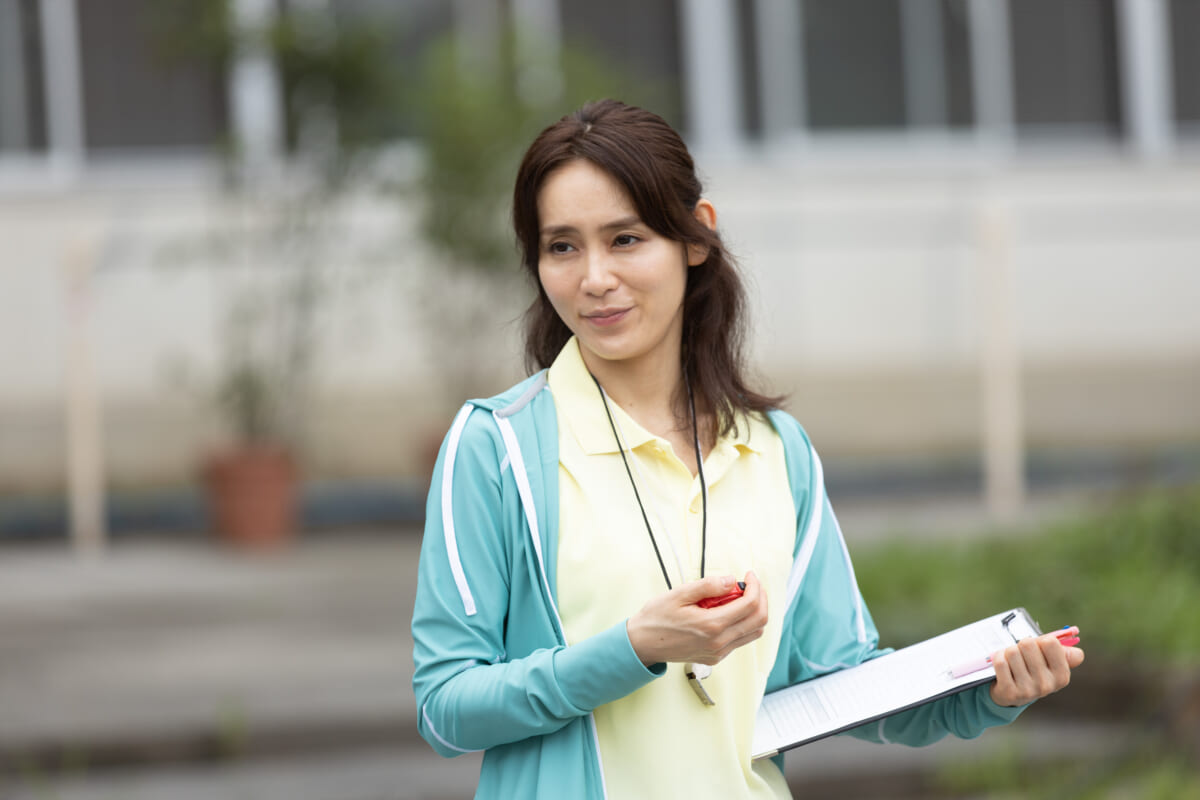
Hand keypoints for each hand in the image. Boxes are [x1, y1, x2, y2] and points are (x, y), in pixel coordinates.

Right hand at [627, 572, 767, 666]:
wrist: (642, 644)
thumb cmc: (657, 618)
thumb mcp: (679, 594)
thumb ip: (708, 586)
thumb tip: (731, 580)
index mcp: (711, 626)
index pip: (750, 605)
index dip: (755, 586)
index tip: (749, 575)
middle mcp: (719, 642)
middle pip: (759, 620)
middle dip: (761, 598)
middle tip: (751, 584)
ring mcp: (719, 652)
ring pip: (754, 632)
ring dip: (754, 611)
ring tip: (741, 596)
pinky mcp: (716, 657)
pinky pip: (740, 639)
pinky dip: (743, 622)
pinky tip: (729, 610)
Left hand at [989, 631, 1084, 706]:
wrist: (1011, 694)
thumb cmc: (1031, 671)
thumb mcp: (1049, 663)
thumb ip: (1063, 654)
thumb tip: (1078, 654)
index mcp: (1062, 676)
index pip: (1050, 642)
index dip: (1040, 641)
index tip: (1037, 649)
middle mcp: (1047, 685)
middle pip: (1028, 644)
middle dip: (1021, 645)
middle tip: (1022, 656)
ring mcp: (1028, 690)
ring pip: (1012, 652)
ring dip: (1008, 652)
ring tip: (1011, 662)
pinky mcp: (1009, 692)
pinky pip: (1000, 662)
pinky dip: (998, 658)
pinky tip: (1003, 667)